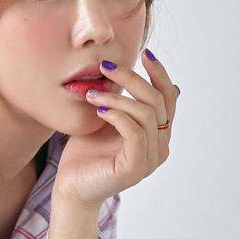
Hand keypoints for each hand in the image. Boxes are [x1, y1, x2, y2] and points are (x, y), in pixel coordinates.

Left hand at [53, 49, 178, 207]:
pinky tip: (98, 108)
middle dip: (133, 79)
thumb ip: (122, 100)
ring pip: (146, 115)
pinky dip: (117, 115)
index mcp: (157, 134)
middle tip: (106, 67)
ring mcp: (150, 159)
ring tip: (92, 92)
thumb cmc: (86, 152)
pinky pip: (135, 133)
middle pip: (158, 102)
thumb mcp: (106, 118)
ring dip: (118, 97)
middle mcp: (160, 146)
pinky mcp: (135, 168)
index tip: (144, 53)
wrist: (70, 185)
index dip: (160, 74)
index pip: (169, 98)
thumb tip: (137, 74)